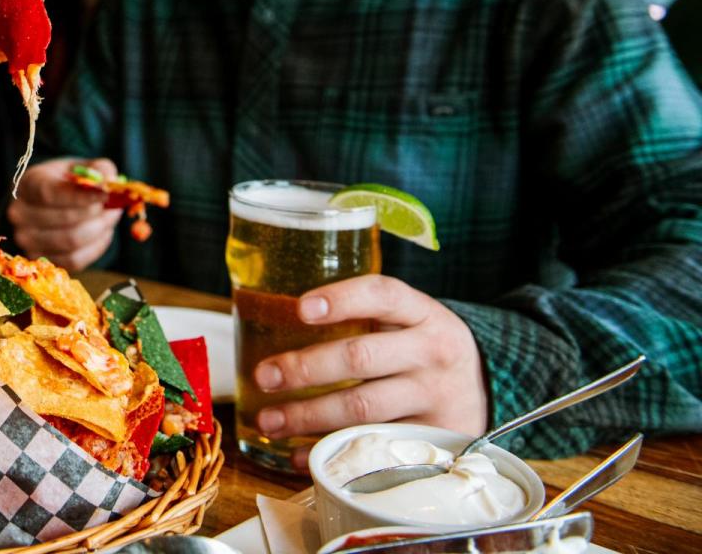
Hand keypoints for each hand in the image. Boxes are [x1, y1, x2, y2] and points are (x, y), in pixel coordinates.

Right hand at [7, 156, 121, 269]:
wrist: (48, 204)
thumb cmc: (65, 183)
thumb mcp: (80, 167)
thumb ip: (99, 169)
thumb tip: (111, 182)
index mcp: (27, 184)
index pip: (50, 194)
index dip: (81, 196)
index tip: (106, 193)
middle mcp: (20, 213)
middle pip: (65, 220)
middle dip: (96, 214)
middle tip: (114, 206)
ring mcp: (26, 239)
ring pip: (71, 242)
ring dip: (99, 231)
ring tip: (109, 218)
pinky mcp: (40, 260)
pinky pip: (74, 260)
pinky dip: (95, 247)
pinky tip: (102, 233)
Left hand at [252, 274, 488, 470]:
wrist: (482, 388)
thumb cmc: (420, 347)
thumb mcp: (406, 319)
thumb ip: (362, 315)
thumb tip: (276, 317)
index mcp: (421, 313)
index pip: (382, 295)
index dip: (341, 299)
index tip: (300, 308)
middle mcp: (431, 351)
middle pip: (361, 357)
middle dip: (306, 367)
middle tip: (265, 376)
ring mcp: (433, 397)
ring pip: (363, 407)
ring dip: (309, 415)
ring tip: (269, 420)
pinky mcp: (432, 438)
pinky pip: (373, 444)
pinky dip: (331, 449)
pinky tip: (300, 453)